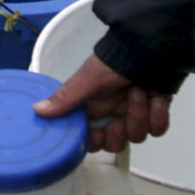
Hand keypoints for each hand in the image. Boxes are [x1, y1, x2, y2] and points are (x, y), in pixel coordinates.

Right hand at [35, 50, 172, 154]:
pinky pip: (158, 129)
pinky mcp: (157, 111)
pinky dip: (158, 116)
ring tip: (138, 93)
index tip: (97, 135)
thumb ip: (66, 98)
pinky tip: (157, 99)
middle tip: (118, 122)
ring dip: (139, 115)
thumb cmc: (115, 62)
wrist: (151, 50)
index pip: (91, 139)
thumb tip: (36, 110)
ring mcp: (136, 113)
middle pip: (115, 144)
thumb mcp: (88, 80)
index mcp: (94, 109)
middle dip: (118, 135)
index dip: (95, 142)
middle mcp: (114, 113)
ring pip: (137, 136)